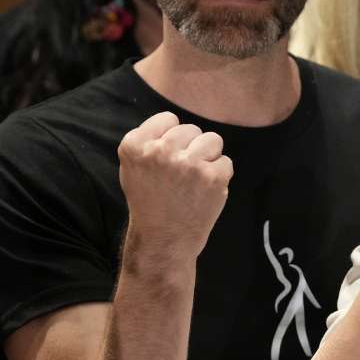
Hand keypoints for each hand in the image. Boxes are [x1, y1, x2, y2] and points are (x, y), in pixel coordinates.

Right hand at [118, 112, 233, 260]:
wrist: (164, 240)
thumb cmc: (149, 201)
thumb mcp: (134, 167)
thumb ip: (151, 139)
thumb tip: (176, 120)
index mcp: (135, 146)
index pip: (167, 119)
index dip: (170, 137)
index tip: (166, 159)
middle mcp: (160, 151)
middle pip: (191, 129)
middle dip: (190, 148)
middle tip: (180, 175)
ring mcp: (188, 164)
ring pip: (212, 140)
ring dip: (208, 157)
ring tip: (195, 179)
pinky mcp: (212, 177)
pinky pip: (226, 162)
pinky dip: (219, 177)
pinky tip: (204, 191)